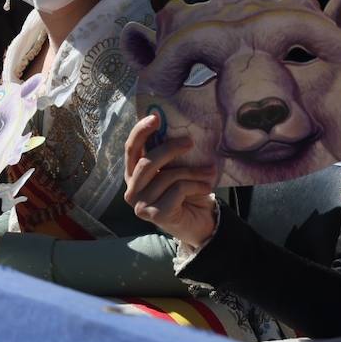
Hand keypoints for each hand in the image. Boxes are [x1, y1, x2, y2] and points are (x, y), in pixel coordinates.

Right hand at [123, 113, 217, 247]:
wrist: (201, 223)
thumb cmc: (187, 194)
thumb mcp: (177, 170)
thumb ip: (170, 156)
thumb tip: (179, 130)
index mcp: (133, 175)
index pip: (131, 149)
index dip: (140, 131)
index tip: (155, 117)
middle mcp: (132, 190)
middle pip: (147, 162)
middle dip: (170, 149)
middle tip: (190, 142)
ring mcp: (140, 204)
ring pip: (166, 176)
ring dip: (192, 171)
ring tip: (209, 172)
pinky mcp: (154, 215)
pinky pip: (178, 189)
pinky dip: (196, 185)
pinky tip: (206, 188)